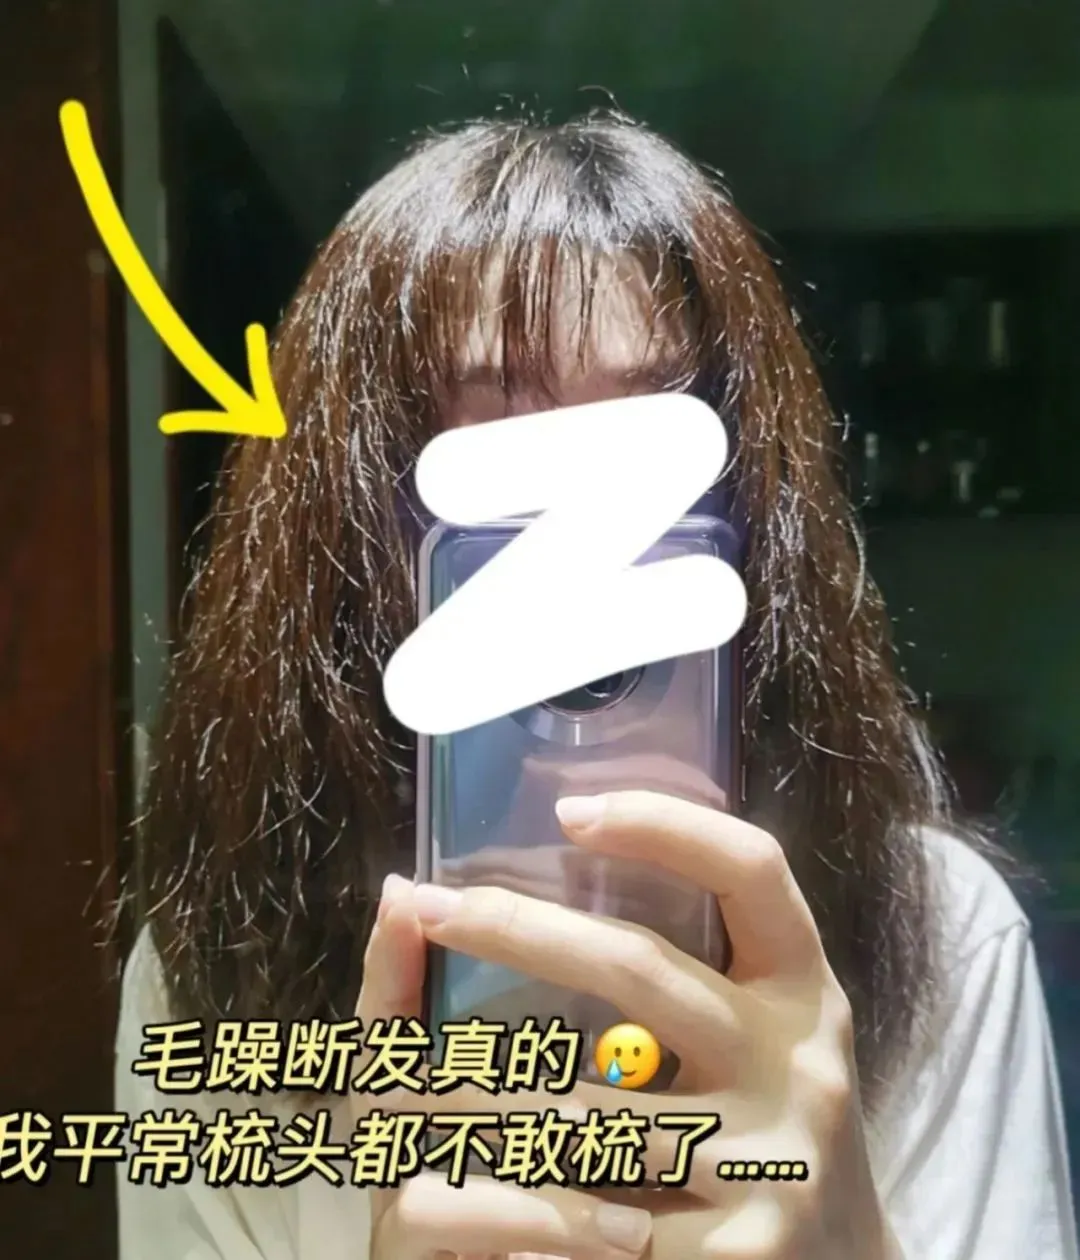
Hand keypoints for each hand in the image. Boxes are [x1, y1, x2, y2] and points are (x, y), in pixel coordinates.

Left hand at [412, 792, 897, 1259]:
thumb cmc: (765, 1121)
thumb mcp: (759, 1030)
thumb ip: (684, 963)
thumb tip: (553, 866)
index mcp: (805, 989)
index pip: (752, 869)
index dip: (666, 823)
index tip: (568, 809)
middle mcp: (799, 1063)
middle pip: (641, 967)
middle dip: (521, 929)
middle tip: (432, 905)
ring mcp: (772, 1162)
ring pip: (582, 1109)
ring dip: (471, 1089)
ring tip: (386, 1075)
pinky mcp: (734, 1257)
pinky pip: (586, 1221)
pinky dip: (504, 1203)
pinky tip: (437, 1188)